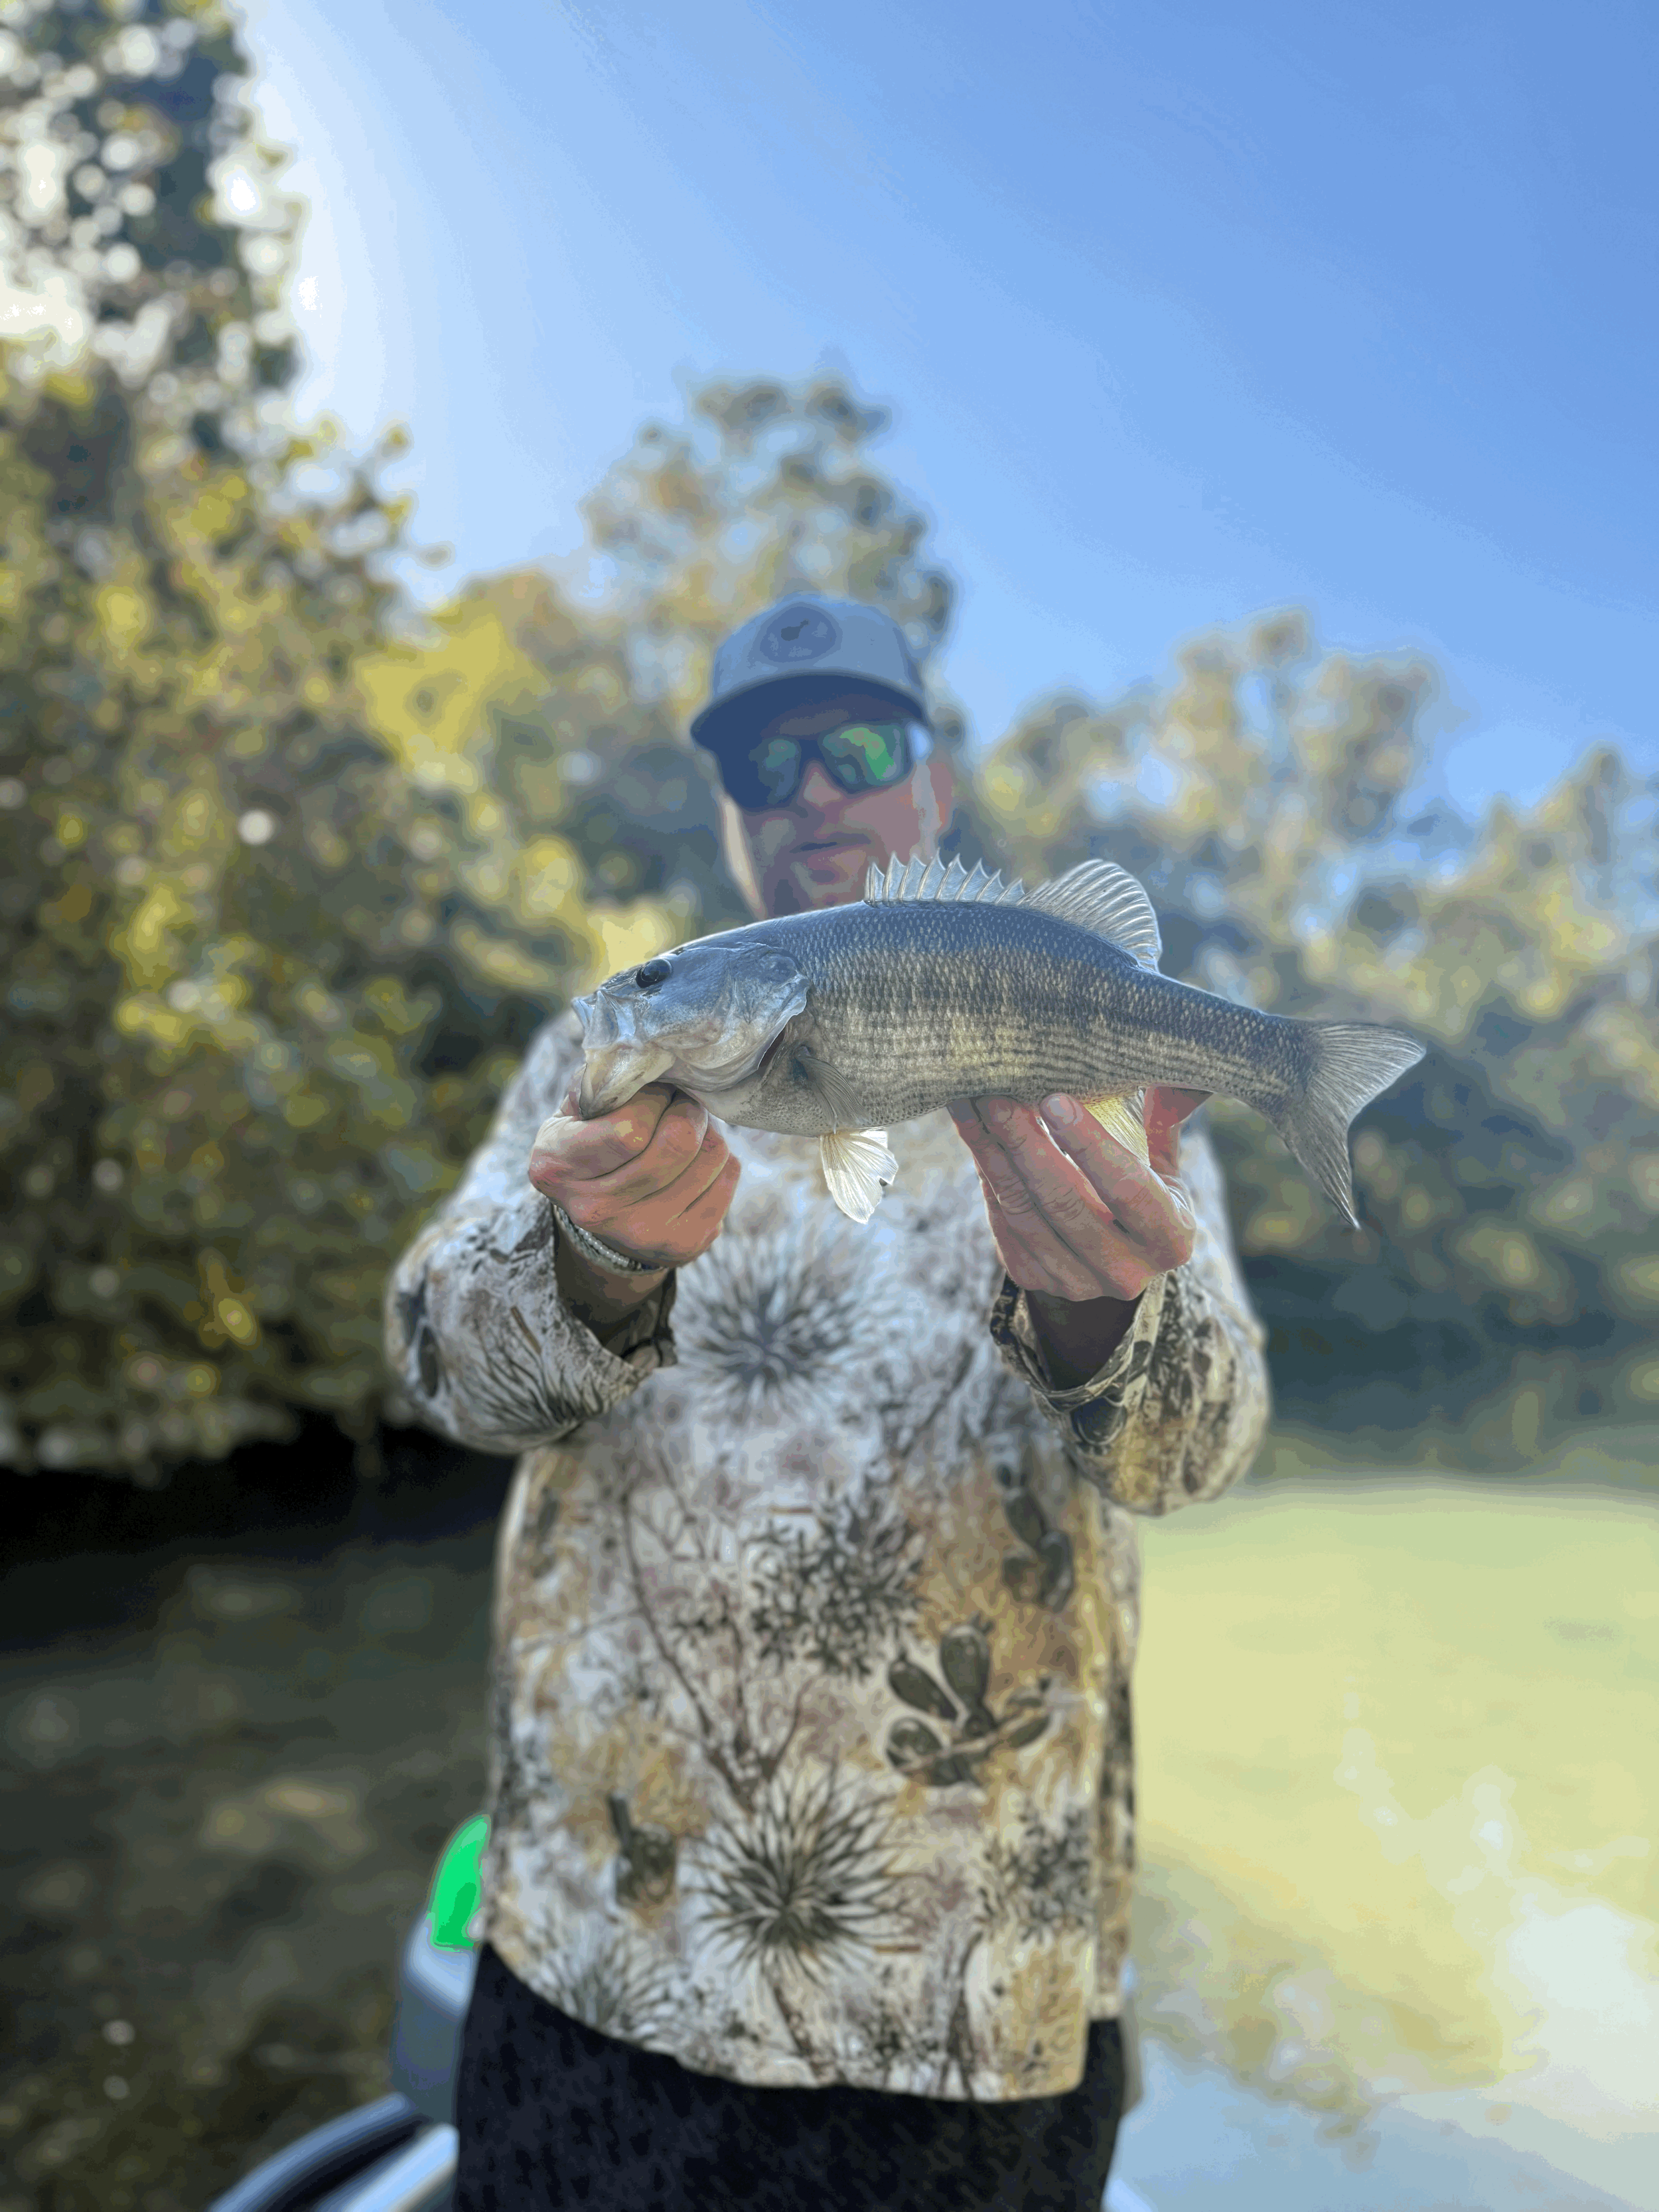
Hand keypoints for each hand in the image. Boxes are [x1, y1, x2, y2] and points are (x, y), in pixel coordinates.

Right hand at [528, 1082, 740, 1276]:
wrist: (599, 1213)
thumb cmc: (590, 1140)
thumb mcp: (577, 1107)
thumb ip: (603, 1079)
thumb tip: (650, 1055)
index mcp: (558, 1166)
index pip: (630, 1129)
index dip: (654, 1100)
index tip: (652, 1094)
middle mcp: (594, 1209)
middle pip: (678, 1143)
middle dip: (688, 1109)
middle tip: (681, 1104)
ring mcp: (640, 1234)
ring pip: (711, 1157)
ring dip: (709, 1131)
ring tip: (689, 1130)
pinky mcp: (682, 1245)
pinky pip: (728, 1179)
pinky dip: (722, 1161)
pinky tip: (697, 1161)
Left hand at [947, 1088, 1206, 1305]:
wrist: (1118, 1250)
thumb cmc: (1146, 1185)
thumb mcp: (1165, 1158)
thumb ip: (1168, 1115)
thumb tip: (1182, 1066)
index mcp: (1170, 1238)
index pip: (1129, 1189)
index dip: (1089, 1145)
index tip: (1053, 1098)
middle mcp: (1126, 1273)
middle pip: (1065, 1203)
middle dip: (1025, 1144)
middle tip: (996, 1095)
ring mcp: (1078, 1284)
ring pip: (1025, 1214)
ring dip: (993, 1156)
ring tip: (972, 1105)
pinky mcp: (1037, 1280)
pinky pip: (1003, 1226)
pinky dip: (987, 1178)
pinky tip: (974, 1135)